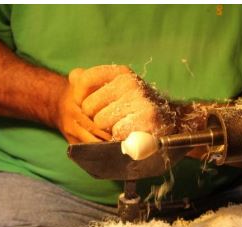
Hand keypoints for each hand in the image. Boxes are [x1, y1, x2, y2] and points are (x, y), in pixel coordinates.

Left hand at [57, 64, 175, 142]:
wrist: (168, 122)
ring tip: (123, 127)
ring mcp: (139, 99)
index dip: (79, 98)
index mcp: (120, 72)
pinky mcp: (147, 117)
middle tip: (112, 120)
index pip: (83, 80)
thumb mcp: (114, 90)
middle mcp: (129, 82)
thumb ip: (90, 82)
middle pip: (88, 106)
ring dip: (108, 130)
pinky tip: (130, 134)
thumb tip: (74, 76)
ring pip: (100, 122)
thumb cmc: (133, 108)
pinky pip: (116, 132)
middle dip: (95, 118)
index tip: (88, 107)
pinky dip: (120, 138)